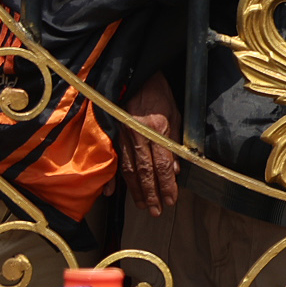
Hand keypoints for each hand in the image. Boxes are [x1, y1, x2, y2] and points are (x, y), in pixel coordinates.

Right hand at [114, 72, 179, 216]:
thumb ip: (175, 143)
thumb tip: (175, 170)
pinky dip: (109, 177)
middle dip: (150, 193)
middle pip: (143, 171)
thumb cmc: (159, 94)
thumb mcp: (176, 114)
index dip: (166, 185)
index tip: (171, 200)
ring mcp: (121, 135)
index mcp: (156, 129)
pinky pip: (111, 159)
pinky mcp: (111, 134)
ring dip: (134, 190)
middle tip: (155, 211)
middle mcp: (137, 134)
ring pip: (127, 169)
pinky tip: (109, 192)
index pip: (162, 164)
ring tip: (141, 205)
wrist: (136, 75)